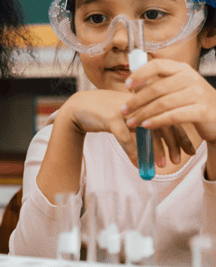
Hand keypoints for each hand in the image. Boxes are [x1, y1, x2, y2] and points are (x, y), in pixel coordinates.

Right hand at [65, 88, 193, 166]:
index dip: (181, 135)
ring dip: (155, 151)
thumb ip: (143, 125)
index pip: (170, 117)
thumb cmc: (104, 113)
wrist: (78, 108)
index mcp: (145, 101)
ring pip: (147, 132)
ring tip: (161, 165)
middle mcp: (138, 103)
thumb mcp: (127, 117)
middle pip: (163, 123)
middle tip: (177, 161)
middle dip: (173, 145)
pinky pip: (125, 138)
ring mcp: (124, 110)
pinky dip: (132, 152)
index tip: (189, 151)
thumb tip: (160, 144)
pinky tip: (136, 163)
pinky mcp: (110, 118)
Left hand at [124, 59, 215, 151]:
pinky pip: (174, 116)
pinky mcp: (203, 111)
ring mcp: (199, 94)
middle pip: (156, 88)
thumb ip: (161, 84)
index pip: (157, 65)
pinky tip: (146, 126)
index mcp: (183, 69)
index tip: (126, 85)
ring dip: (143, 114)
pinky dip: (157, 121)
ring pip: (163, 103)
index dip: (139, 74)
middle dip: (136, 101)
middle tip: (123, 111)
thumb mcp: (180, 87)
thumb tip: (132, 85)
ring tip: (131, 122)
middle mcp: (191, 78)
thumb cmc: (193, 102)